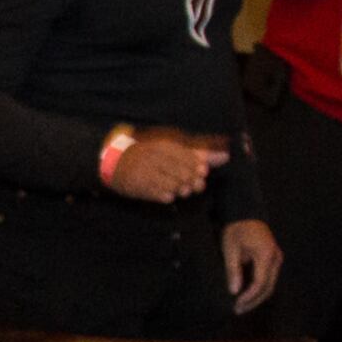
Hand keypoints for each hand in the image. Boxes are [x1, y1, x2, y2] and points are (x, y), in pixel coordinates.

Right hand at [102, 125, 227, 202]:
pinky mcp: (138, 187)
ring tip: (178, 188)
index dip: (198, 169)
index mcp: (164, 145)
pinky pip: (161, 195)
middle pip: (184, 174)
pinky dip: (167, 196)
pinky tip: (167, 194)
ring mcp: (146, 172)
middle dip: (191, 182)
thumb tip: (226, 156)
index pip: (189, 159)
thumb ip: (199, 153)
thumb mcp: (172, 148)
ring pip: (174, 186)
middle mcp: (155, 157)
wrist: (116, 162)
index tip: (200, 173)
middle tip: (191, 185)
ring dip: (180, 190)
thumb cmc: (150, 154)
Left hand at [223, 218, 282, 312]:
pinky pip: (268, 278)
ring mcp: (276, 258)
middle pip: (268, 287)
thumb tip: (234, 291)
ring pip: (270, 284)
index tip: (236, 304)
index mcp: (266, 255)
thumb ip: (233, 271)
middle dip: (253, 301)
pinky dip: (258, 288)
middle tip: (238, 310)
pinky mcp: (273, 258)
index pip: (260, 283)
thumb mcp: (230, 249)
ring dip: (256, 297)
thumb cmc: (236, 229)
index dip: (248, 297)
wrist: (246, 212)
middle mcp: (275, 258)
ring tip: (241, 306)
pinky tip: (246, 295)